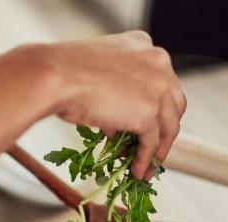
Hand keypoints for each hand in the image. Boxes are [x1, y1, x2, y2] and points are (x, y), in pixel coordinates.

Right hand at [37, 31, 186, 179]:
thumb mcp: (99, 74)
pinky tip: (138, 170)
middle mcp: (158, 62)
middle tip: (152, 149)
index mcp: (144, 44)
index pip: (163, 81)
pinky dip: (146, 159)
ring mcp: (157, 86)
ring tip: (146, 167)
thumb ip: (119, 93)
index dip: (159, 108)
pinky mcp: (150, 111)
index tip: (152, 126)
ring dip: (157, 150)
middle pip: (174, 104)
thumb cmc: (64, 72)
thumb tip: (122, 126)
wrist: (53, 77)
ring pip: (168, 126)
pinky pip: (152, 142)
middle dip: (164, 131)